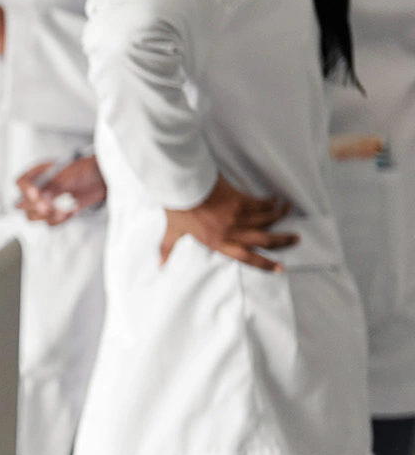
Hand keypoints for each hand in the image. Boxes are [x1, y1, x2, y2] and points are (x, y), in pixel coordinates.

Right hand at [16, 156, 106, 225]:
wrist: (102, 179)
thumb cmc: (85, 170)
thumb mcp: (68, 175)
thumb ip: (53, 187)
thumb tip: (42, 197)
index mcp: (38, 173)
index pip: (21, 183)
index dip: (26, 191)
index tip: (36, 196)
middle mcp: (38, 187)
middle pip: (22, 203)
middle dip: (35, 207)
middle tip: (48, 207)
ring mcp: (46, 201)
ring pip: (33, 216)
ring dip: (47, 216)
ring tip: (62, 211)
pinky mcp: (55, 212)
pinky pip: (49, 223)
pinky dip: (59, 220)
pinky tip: (71, 211)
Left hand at [160, 175, 297, 270]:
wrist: (181, 185)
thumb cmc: (176, 208)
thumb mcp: (171, 231)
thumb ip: (168, 249)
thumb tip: (159, 265)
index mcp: (216, 242)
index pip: (245, 257)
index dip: (264, 264)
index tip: (280, 268)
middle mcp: (231, 231)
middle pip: (264, 239)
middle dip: (282, 240)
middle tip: (296, 239)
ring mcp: (237, 215)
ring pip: (266, 220)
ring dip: (280, 216)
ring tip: (288, 212)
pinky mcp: (240, 199)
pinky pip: (260, 204)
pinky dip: (269, 202)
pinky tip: (275, 200)